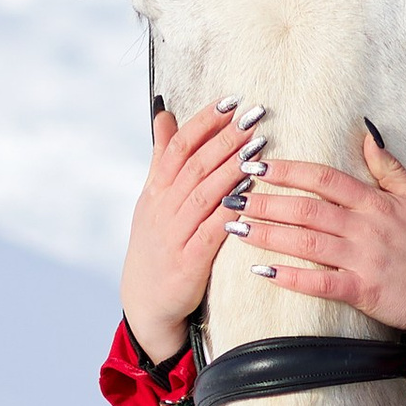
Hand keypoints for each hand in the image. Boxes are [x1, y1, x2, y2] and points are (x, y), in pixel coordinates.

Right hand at [118, 97, 263, 355]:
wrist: (146, 303)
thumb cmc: (157, 245)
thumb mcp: (153, 200)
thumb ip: (162, 157)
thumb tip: (165, 115)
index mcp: (155, 191)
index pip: (178, 147)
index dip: (203, 123)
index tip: (230, 102)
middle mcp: (162, 209)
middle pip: (194, 166)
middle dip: (224, 139)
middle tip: (253, 117)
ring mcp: (174, 236)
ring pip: (204, 195)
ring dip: (231, 169)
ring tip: (259, 147)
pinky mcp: (189, 263)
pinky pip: (211, 232)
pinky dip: (230, 211)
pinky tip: (251, 195)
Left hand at [239, 125, 405, 334]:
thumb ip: (389, 168)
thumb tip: (367, 137)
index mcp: (376, 203)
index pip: (325, 178)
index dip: (289, 170)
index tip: (258, 165)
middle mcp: (366, 227)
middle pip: (307, 208)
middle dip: (266, 201)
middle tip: (233, 196)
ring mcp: (363, 259)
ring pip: (307, 242)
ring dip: (269, 234)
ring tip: (237, 228)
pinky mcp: (363, 291)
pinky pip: (320, 283)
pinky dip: (291, 278)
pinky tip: (264, 272)